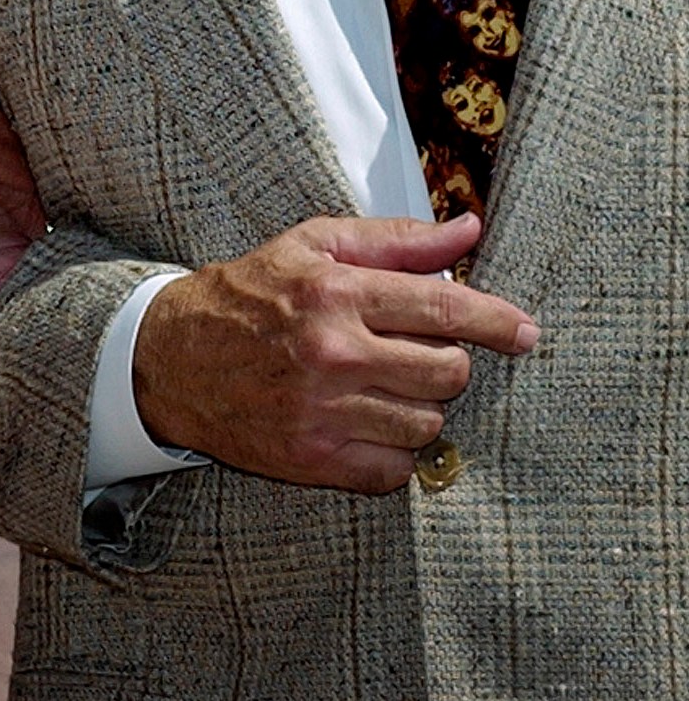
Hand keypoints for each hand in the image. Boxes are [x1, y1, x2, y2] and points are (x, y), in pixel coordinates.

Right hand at [133, 211, 538, 494]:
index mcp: (335, 292)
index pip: (442, 304)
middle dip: (449, 361)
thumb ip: (395, 239)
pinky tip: (367, 422)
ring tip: (382, 383)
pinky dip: (394, 451)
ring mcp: (323, 412)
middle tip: (417, 351)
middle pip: (446, 371)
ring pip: (426, 423)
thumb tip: (467, 230)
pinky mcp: (312, 460)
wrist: (173, 359)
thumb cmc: (250, 294)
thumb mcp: (314, 246)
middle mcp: (332, 352)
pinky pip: (395, 470)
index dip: (495, 319)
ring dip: (419, 405)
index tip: (526, 331)